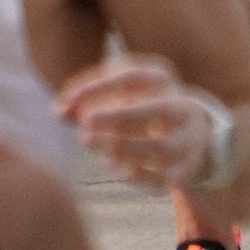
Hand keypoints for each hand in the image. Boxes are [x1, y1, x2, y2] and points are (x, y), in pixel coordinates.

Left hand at [57, 53, 227, 191]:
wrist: (191, 135)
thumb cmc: (138, 109)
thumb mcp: (114, 97)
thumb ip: (83, 102)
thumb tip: (58, 112)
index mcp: (161, 79)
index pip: (133, 74)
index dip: (99, 84)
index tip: (68, 99)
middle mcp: (181, 106)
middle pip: (159, 108)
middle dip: (121, 116)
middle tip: (86, 121)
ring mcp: (188, 138)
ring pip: (164, 146)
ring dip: (125, 146)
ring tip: (90, 142)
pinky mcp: (187, 168)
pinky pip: (166, 175)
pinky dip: (139, 174)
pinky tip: (115, 167)